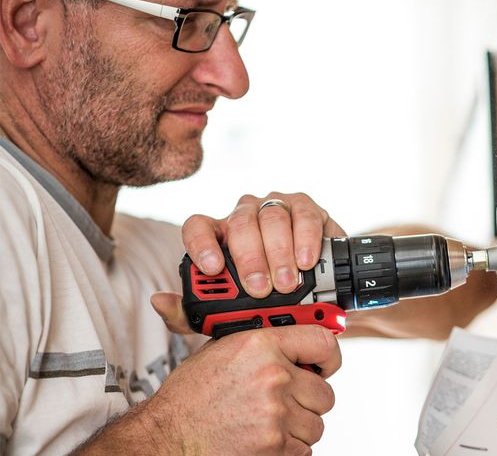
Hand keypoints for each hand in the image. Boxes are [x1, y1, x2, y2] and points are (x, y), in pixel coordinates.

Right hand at [77, 325, 340, 454]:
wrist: (165, 438)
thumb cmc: (189, 398)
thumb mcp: (219, 351)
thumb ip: (258, 341)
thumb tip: (290, 332)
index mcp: (261, 345)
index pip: (322, 342)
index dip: (329, 356)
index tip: (326, 364)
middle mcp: (273, 376)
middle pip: (324, 392)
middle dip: (308, 400)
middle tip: (286, 403)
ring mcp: (276, 413)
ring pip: (315, 424)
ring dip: (297, 428)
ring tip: (267, 422)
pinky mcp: (275, 446)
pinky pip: (304, 450)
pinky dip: (288, 449)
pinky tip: (263, 439)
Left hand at [153, 192, 344, 332]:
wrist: (312, 292)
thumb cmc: (266, 297)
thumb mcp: (228, 311)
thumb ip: (191, 313)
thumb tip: (160, 301)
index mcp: (219, 235)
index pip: (198, 226)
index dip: (201, 244)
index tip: (212, 268)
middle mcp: (244, 216)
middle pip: (240, 224)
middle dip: (250, 259)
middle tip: (260, 289)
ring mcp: (275, 207)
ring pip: (272, 218)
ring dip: (280, 253)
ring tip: (286, 283)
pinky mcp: (305, 208)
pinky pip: (304, 215)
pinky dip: (306, 239)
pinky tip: (306, 261)